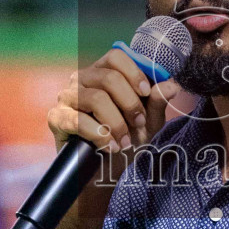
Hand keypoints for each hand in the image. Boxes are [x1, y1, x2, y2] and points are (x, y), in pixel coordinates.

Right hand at [47, 47, 182, 156]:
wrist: (103, 172)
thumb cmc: (125, 140)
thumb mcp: (147, 122)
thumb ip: (157, 102)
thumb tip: (173, 85)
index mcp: (102, 72)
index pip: (116, 56)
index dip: (134, 73)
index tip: (146, 93)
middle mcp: (81, 79)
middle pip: (109, 77)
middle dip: (130, 103)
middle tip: (138, 124)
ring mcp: (66, 97)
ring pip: (96, 98)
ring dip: (116, 123)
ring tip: (124, 142)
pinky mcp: (56, 117)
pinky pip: (78, 120)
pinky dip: (99, 135)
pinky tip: (109, 147)